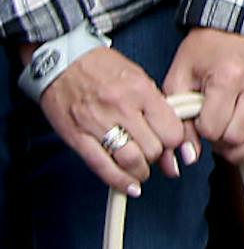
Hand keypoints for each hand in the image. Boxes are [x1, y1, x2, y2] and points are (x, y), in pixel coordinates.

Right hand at [39, 44, 191, 193]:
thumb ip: (153, 103)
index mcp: (141, 91)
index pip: (170, 128)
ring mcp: (98, 125)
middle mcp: (122, 108)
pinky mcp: (78, 139)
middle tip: (154, 154)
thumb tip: (168, 130)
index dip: (174, 141)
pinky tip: (129, 186)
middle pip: (152, 148)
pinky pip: (102, 167)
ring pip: (130, 161)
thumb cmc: (103, 68)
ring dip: (141, 171)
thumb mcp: (137, 76)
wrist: (64, 63)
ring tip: (142, 170)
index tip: (172, 143)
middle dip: (157, 156)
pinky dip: (119, 181)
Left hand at [162, 28, 243, 164]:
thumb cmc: (202, 53)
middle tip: (211, 126)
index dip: (198, 130)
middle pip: (238, 137)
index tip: (196, 117)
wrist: (229, 27)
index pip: (212, 129)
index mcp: (228, 77)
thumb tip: (188, 156)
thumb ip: (178, 120)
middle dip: (218, 140)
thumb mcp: (177, 80)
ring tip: (232, 137)